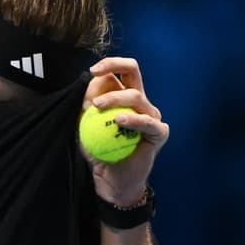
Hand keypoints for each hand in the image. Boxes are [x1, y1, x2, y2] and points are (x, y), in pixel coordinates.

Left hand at [80, 57, 168, 206]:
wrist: (112, 181)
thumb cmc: (100, 152)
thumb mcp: (85, 126)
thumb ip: (87, 105)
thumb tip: (89, 82)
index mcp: (123, 96)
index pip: (115, 73)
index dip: (99, 75)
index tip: (87, 81)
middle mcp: (140, 102)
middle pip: (132, 69)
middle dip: (113, 64)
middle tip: (94, 73)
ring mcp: (151, 116)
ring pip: (135, 95)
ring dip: (115, 97)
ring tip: (98, 106)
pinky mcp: (159, 133)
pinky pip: (148, 122)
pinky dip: (134, 120)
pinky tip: (119, 121)